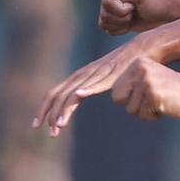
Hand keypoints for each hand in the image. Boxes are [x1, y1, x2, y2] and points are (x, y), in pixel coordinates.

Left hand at [33, 33, 160, 135]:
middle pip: (59, 93)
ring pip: (75, 92)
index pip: (55, 92)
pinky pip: (97, 83)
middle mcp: (85, 73)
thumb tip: (79, 96)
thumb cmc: (123, 65)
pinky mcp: (111, 74)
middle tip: (45, 132)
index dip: (44, 108)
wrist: (142, 48)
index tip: (37, 125)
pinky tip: (79, 96)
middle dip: (49, 113)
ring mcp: (97, 73)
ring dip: (64, 110)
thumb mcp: (102, 76)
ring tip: (58, 126)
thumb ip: (90, 84)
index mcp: (81, 76)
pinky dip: (87, 90)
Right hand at [99, 0, 170, 34]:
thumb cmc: (156, 1)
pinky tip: (130, 23)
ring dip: (121, 23)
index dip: (121, 9)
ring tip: (133, 16)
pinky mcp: (112, 17)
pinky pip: (106, 28)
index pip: (107, 1)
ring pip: (103, 21)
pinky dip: (120, 29)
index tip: (134, 5)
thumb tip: (109, 7)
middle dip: (122, 17)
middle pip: (105, 12)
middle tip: (134, 11)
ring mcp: (110, 4)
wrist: (165, 14)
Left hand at [111, 58, 179, 120]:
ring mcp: (146, 81)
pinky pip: (143, 115)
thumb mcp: (148, 80)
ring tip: (162, 100)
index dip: (131, 99)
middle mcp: (140, 69)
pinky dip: (154, 116)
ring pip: (131, 110)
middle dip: (134, 105)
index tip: (148, 94)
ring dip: (146, 112)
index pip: (116, 91)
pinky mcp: (153, 94)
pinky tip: (166, 106)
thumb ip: (131, 84)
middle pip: (118, 99)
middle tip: (154, 99)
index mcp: (137, 63)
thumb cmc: (172, 90)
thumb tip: (107, 95)